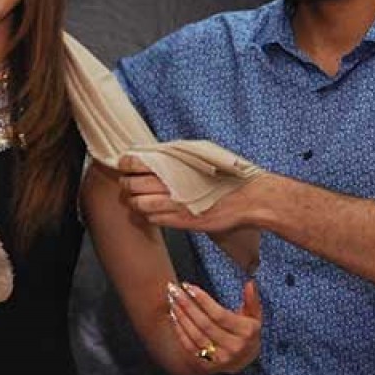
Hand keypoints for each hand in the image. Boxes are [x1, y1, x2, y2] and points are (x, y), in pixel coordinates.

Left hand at [117, 155, 263, 236]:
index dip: (125, 164)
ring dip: (135, 202)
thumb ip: (175, 153)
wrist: (249, 198)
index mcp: (174, 162)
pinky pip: (153, 220)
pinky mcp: (181, 221)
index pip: (133, 162)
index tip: (126, 165)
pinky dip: (148, 215)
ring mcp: (175, 204)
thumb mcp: (201, 152)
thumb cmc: (227, 173)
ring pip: (138, 205)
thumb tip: (152, 152)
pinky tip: (155, 210)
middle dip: (126, 184)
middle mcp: (171, 183)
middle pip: (130, 185)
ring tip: (140, 199)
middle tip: (129, 183)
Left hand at [167, 279, 262, 374]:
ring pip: (195, 335)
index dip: (203, 300)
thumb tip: (249, 283)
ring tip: (172, 301)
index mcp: (246, 332)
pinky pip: (190, 346)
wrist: (244, 360)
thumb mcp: (255, 316)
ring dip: (181, 317)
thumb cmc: (247, 332)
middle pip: (205, 324)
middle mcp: (234, 347)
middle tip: (174, 290)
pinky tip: (173, 316)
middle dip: (187, 305)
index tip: (189, 287)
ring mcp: (221, 358)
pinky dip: (180, 331)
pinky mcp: (208, 365)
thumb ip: (252, 300)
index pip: (220, 315)